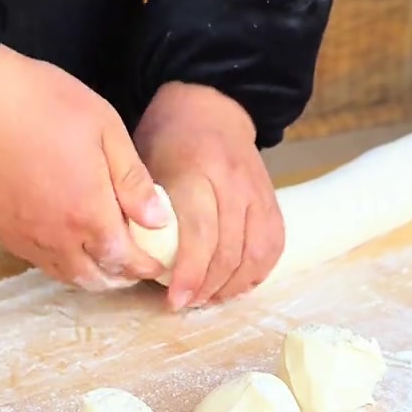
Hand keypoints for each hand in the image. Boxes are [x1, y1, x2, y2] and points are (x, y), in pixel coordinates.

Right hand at [0, 45, 166, 288]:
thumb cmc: (41, 103)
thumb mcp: (104, 129)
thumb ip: (133, 180)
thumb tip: (158, 220)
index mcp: (88, 213)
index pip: (125, 259)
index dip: (145, 265)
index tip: (158, 261)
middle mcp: (57, 236)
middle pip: (95, 277)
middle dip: (121, 277)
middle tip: (135, 266)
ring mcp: (25, 237)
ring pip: (65, 275)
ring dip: (91, 276)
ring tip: (105, 263)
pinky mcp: (1, 231)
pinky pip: (38, 261)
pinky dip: (61, 264)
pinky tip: (68, 247)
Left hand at [134, 82, 284, 308]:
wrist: (210, 107)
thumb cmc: (167, 140)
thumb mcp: (143, 164)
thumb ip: (142, 209)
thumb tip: (137, 260)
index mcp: (196, 171)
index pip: (200, 235)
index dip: (189, 274)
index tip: (174, 301)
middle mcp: (232, 182)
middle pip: (229, 251)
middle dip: (208, 287)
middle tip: (187, 303)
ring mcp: (257, 191)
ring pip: (256, 253)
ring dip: (233, 286)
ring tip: (210, 298)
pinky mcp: (272, 199)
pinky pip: (273, 245)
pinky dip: (257, 271)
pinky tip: (235, 284)